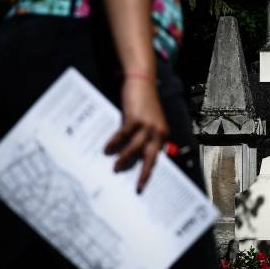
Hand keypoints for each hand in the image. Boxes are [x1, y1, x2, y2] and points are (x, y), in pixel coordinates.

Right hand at [105, 77, 168, 192]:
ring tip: (115, 168)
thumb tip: (130, 156)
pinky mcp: (136, 118)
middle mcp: (158, 131)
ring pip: (136, 148)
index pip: (156, 157)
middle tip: (137, 187)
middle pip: (151, 157)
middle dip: (144, 173)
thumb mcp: (147, 122)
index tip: (142, 184)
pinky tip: (107, 149)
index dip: (149, 171)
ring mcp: (148, 125)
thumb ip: (142, 137)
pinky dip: (114, 143)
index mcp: (162, 134)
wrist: (142, 81)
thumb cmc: (142, 103)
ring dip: (124, 159)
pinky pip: (123, 135)